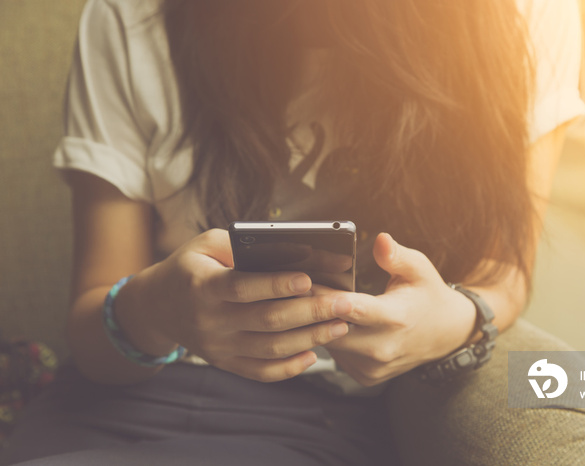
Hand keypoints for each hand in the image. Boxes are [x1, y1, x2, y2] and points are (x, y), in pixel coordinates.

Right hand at [119, 229, 349, 381]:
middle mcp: (211, 320)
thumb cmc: (190, 267)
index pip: (243, 287)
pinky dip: (289, 367)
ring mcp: (218, 346)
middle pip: (267, 320)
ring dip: (310, 338)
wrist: (157, 307)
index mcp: (204, 286)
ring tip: (340, 326)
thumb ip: (241, 245)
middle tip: (344, 303)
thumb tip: (291, 250)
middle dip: (311, 312)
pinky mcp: (225, 362)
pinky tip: (314, 354)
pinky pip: (261, 372)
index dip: (276, 284)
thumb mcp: (206, 245)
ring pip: (270, 349)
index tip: (308, 279)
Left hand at [323, 233, 477, 386]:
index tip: (308, 286)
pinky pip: (337, 356)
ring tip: (313, 302)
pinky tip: (332, 321)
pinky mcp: (365, 376)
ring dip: (320, 324)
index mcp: (397, 318)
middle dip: (314, 309)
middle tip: (299, 288)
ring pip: (330, 344)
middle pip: (333, 330)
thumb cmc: (427, 296)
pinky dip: (331, 338)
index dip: (331, 299)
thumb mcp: (419, 269)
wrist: (445, 334)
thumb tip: (381, 240)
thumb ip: (396, 256)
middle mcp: (384, 348)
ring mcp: (373, 367)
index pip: (357, 311)